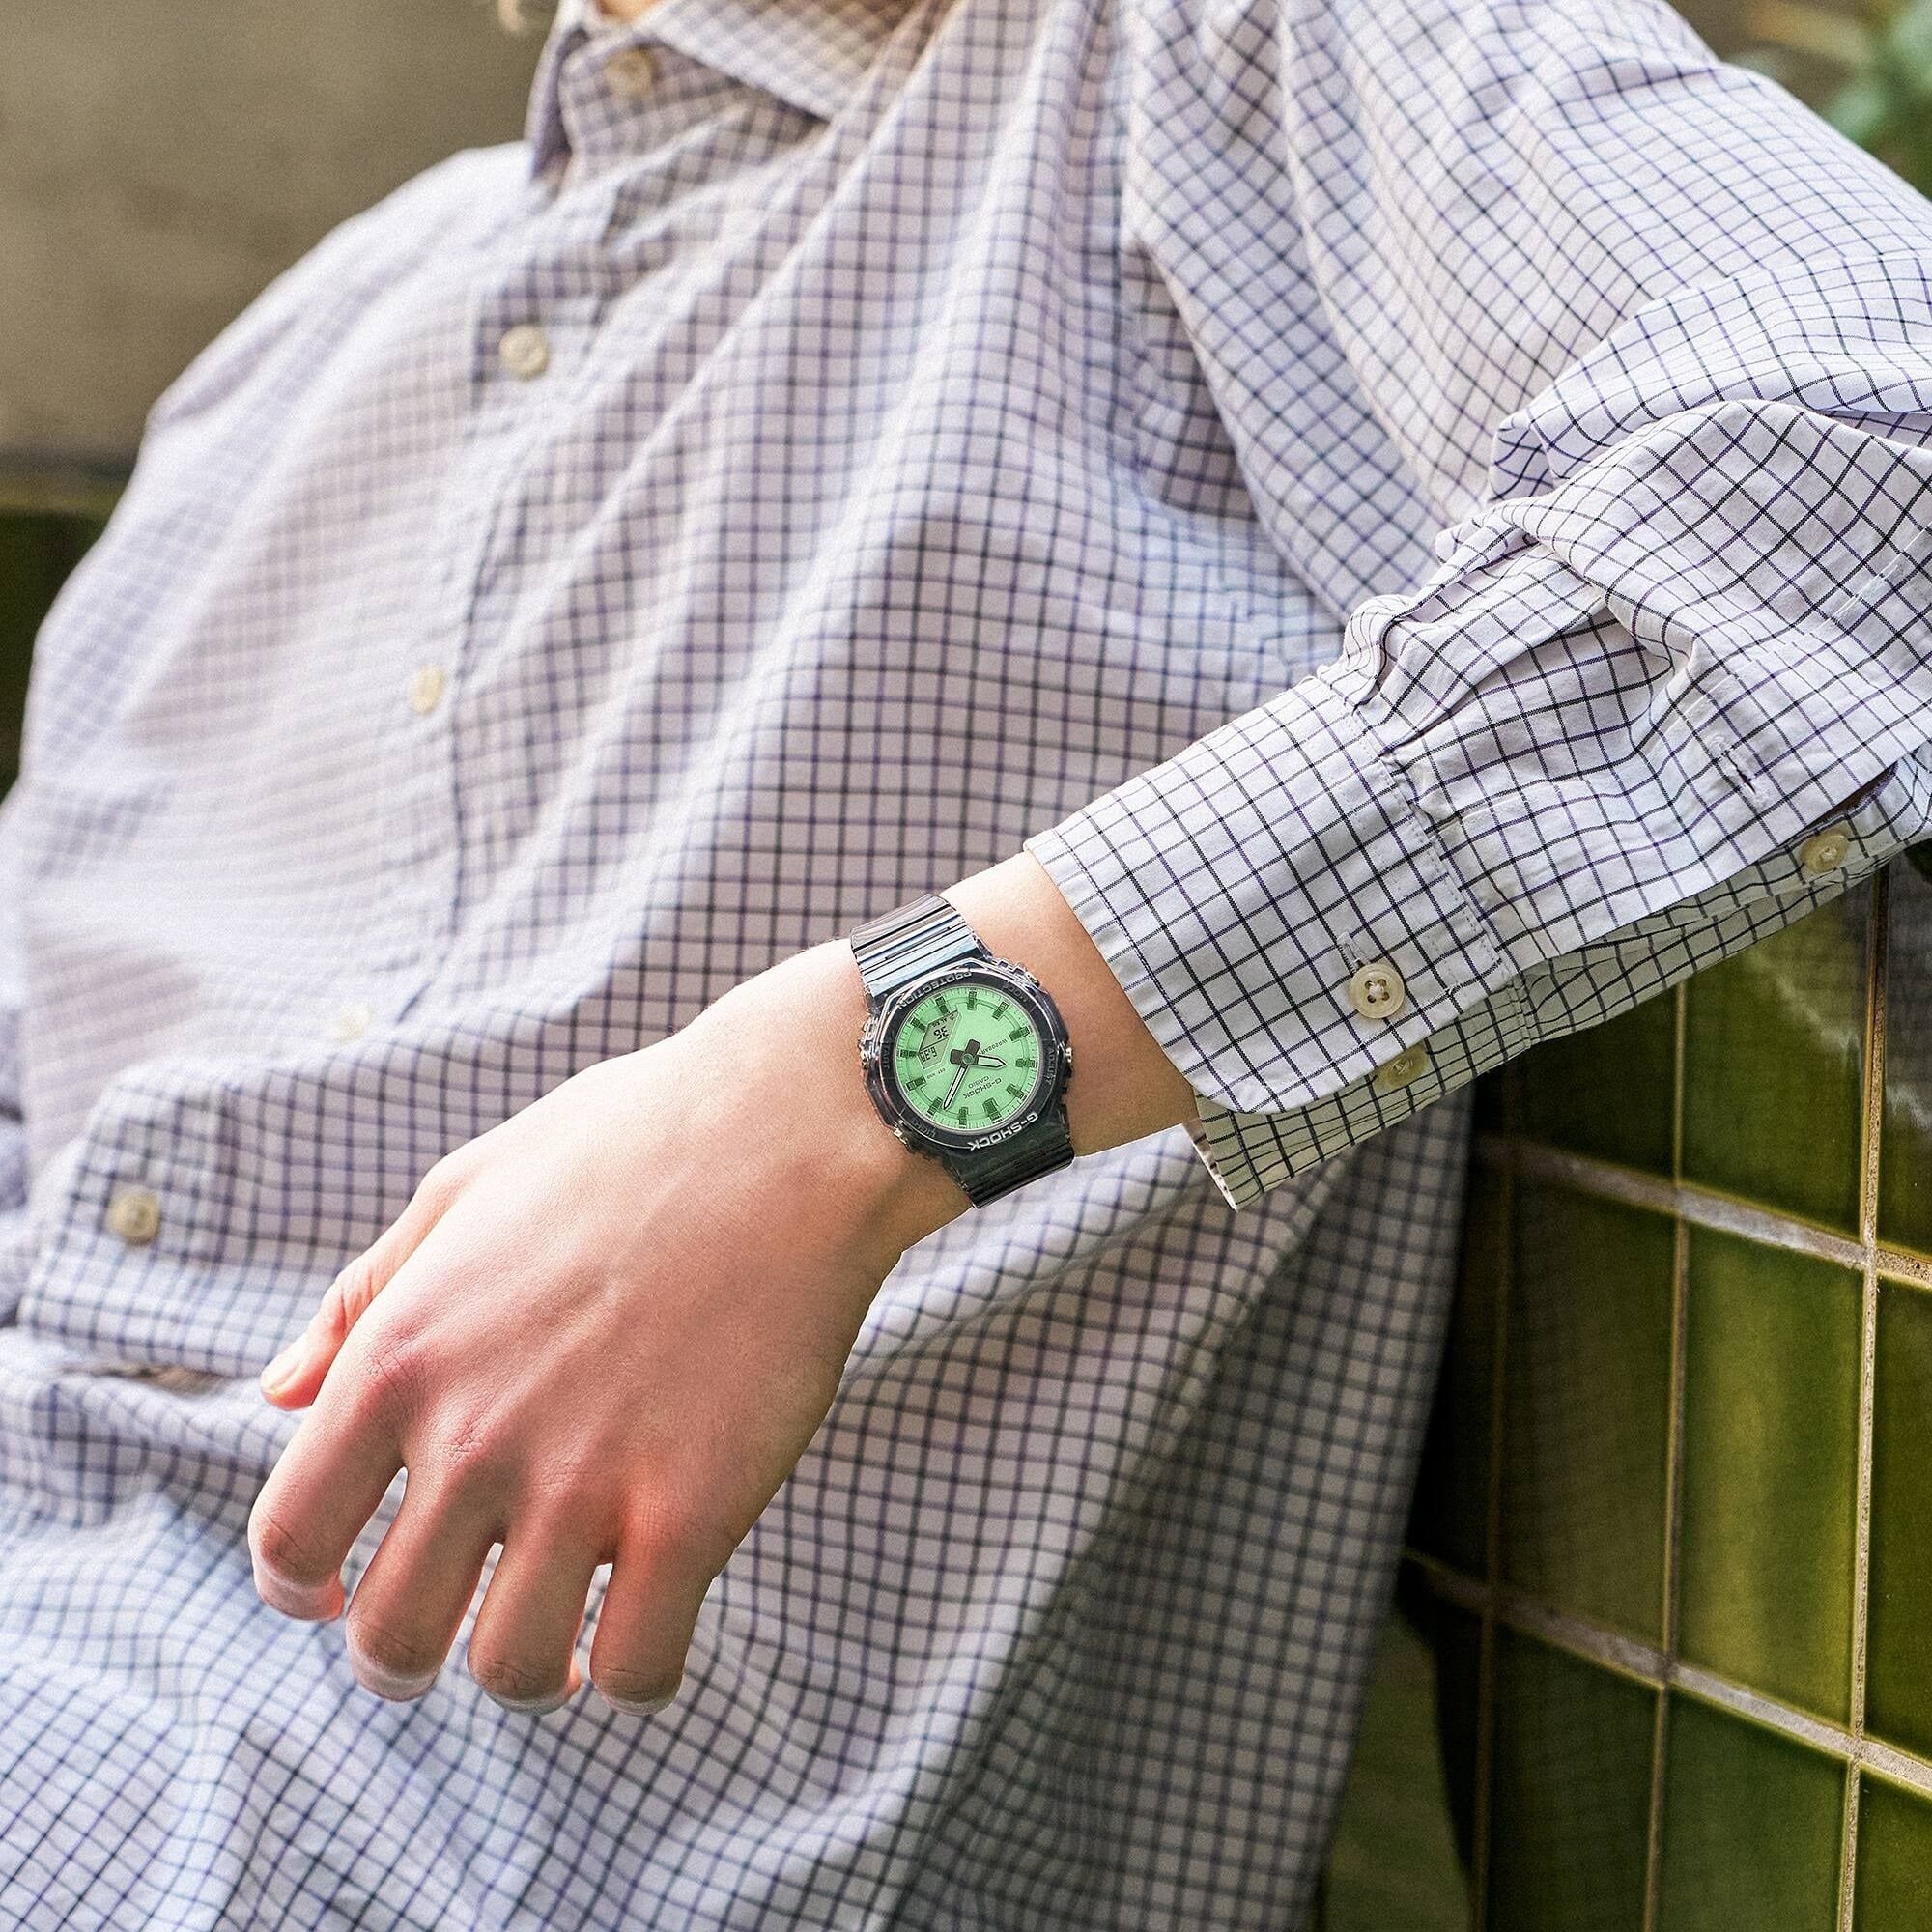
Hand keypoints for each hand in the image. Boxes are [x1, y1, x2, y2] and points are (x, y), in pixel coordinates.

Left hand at [248, 942, 966, 1714]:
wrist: (789, 1126)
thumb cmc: (631, 1140)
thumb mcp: (465, 1186)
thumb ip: (364, 1296)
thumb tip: (279, 1392)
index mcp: (402, 1355)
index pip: (291, 1540)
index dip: (304, 1592)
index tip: (342, 1593)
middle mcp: (473, 1436)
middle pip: (388, 1640)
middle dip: (405, 1663)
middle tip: (451, 1639)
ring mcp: (585, 1481)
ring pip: (511, 1672)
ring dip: (528, 1675)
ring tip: (560, 1642)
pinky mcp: (694, 1511)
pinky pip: (637, 1667)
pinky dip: (634, 1670)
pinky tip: (651, 1616)